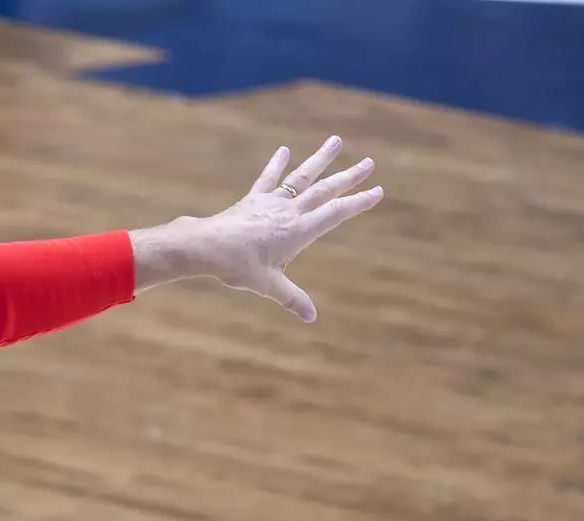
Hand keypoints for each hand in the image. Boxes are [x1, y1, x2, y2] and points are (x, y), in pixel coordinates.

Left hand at [198, 136, 382, 321]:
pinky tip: (284, 150)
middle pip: (325, 190)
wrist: (206, 246)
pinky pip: (268, 179)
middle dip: (349, 177)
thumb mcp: (268, 286)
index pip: (336, 213)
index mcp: (298, 231)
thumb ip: (292, 299)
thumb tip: (311, 317)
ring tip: (336, 140)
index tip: (377, 191)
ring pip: (302, 177)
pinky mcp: (253, 199)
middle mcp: (289, 212)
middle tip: (369, 162)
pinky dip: (276, 164)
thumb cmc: (237, 267)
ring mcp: (271, 202)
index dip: (358, 202)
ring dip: (320, 159)